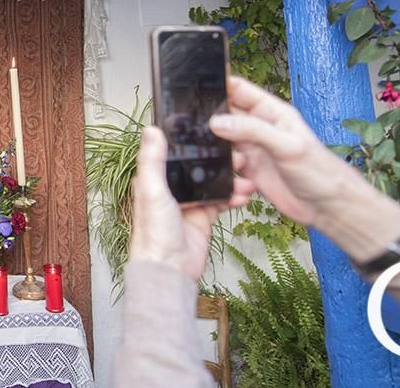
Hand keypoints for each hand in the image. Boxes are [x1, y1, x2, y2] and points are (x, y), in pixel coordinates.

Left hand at [129, 126, 251, 280]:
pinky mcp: (203, 217)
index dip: (195, 143)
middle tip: (241, 156)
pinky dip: (234, 197)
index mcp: (155, 178)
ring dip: (232, 179)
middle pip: (199, 166)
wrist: (170, 270)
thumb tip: (151, 130)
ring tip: (248, 178)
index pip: (176, 153)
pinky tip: (244, 196)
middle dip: (220, 161)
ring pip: (214, 183)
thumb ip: (152, 161)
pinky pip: (221, 201)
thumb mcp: (152, 191)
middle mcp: (171, 188)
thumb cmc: (153, 233)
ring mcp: (189, 202)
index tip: (215, 134)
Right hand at [208, 76, 357, 226]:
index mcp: (271, 112)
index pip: (239, 90)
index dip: (219, 85)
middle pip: (225, 114)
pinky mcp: (248, 171)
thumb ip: (253, 130)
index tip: (195, 87)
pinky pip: (225, 165)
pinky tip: (226, 178)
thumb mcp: (287, 145)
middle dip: (208, 117)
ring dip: (213, 147)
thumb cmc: (319, 171)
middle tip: (188, 123)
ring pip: (221, 140)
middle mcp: (259, 128)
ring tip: (210, 155)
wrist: (326, 207)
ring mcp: (252, 149)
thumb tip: (218, 121)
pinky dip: (220, 170)